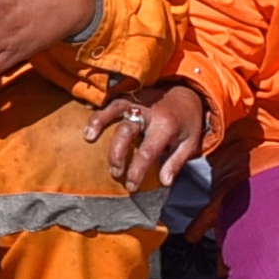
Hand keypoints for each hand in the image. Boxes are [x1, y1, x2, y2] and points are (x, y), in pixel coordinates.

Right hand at [94, 84, 211, 193]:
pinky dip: (100, 110)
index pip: (147, 151)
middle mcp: (149, 112)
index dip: (137, 170)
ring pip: (115, 109)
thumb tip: (164, 183)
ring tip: (88, 137)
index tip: (131, 185)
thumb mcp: (190, 144)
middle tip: (114, 172)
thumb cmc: (188, 122)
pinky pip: (112, 101)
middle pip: (126, 130)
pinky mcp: (130, 96)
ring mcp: (138, 101)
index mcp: (166, 126)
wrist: (188, 93)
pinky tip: (89, 122)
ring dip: (100, 121)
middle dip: (117, 153)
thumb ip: (176, 163)